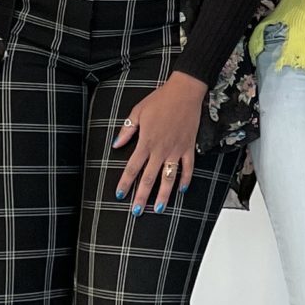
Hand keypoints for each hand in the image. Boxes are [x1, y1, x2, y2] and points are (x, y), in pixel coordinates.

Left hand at [112, 72, 205, 213]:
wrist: (185, 92)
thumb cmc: (160, 100)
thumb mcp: (138, 112)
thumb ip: (127, 130)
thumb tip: (116, 145)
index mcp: (146, 141)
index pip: (133, 167)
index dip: (125, 182)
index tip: (119, 194)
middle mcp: (161, 149)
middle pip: (149, 178)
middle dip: (142, 196)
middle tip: (136, 211)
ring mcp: (176, 150)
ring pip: (169, 178)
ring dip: (163, 194)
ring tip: (158, 208)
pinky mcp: (189, 147)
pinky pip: (188, 167)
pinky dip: (185, 179)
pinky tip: (181, 189)